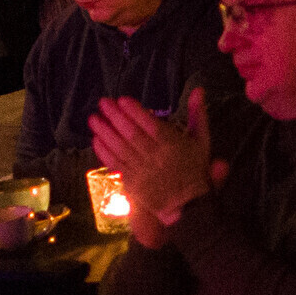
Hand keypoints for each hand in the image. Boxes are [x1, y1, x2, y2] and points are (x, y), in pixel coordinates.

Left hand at [89, 87, 219, 240]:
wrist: (187, 205)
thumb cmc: (195, 169)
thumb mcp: (202, 140)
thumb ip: (197, 114)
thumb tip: (198, 89)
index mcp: (172, 145)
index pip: (150, 124)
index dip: (134, 111)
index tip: (122, 100)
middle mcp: (155, 156)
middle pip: (131, 134)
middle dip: (115, 116)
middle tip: (103, 103)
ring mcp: (142, 170)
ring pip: (120, 148)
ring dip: (104, 132)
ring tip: (93, 118)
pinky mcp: (132, 182)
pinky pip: (115, 164)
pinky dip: (104, 152)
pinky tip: (96, 139)